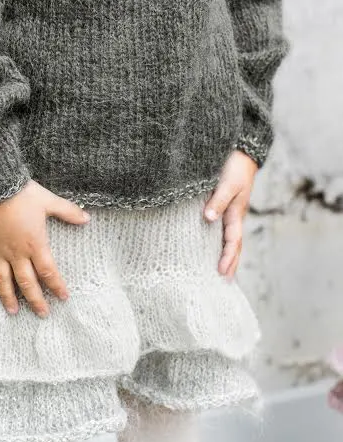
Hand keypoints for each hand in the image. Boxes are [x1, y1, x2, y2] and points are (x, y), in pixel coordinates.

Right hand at [0, 179, 90, 317]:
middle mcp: (16, 252)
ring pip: (2, 279)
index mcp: (35, 244)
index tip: (63, 298)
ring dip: (7, 296)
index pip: (48, 271)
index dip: (56, 286)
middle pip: (27, 282)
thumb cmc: (22, 194)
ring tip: (12, 311)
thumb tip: (87, 219)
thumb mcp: (48, 201)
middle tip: (42, 314)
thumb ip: (68, 212)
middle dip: (35, 300)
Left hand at [203, 150, 258, 280]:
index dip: (227, 257)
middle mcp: (234, 215)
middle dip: (230, 262)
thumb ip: (218, 200)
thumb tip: (209, 218)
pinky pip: (222, 228)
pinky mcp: (224, 205)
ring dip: (227, 254)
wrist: (241, 150)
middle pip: (234, 244)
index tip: (220, 272)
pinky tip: (212, 246)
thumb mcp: (227, 183)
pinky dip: (220, 241)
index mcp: (236, 213)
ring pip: (229, 238)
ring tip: (222, 271)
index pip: (232, 241)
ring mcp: (230, 211)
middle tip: (225, 281)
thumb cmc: (234, 166)